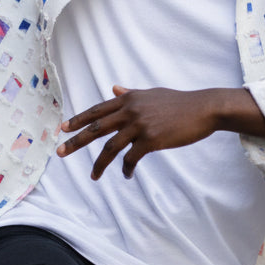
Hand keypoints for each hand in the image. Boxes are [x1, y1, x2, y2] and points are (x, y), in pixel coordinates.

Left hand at [57, 85, 220, 179]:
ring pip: (111, 147)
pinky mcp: (151, 139)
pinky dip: (126, 168)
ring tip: (94, 176)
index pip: (97, 111)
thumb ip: (130, 93)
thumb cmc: (178, 102)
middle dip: (76, 141)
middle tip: (60, 152)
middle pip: (96, 128)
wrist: (203, 108)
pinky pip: (131, 158)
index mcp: (128, 98)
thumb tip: (113, 87)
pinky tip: (126, 175)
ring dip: (100, 164)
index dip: (78, 120)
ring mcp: (140, 125)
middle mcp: (130, 110)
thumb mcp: (151, 94)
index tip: (62, 129)